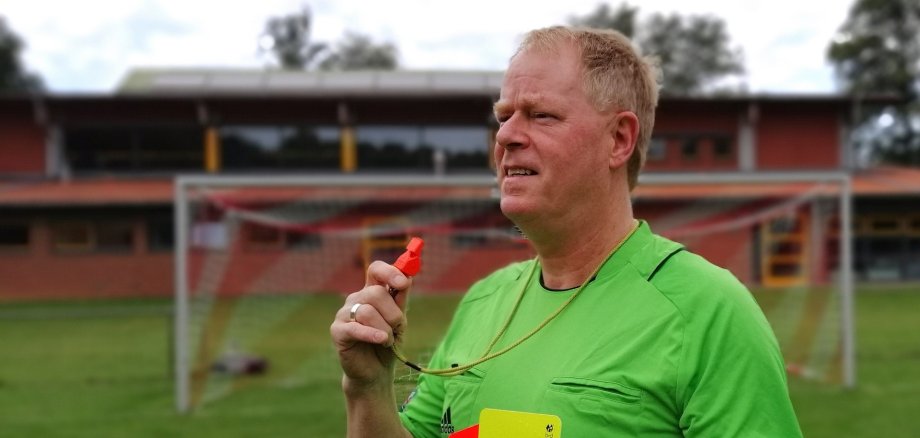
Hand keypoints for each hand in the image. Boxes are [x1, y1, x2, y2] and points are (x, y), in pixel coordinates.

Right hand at [331, 260, 411, 391]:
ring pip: (367, 312)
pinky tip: (381, 340)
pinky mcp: (338, 331)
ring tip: (386, 340)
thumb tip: (407, 277)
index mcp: (371, 292)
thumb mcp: (399, 321)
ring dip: (385, 329)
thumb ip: (400, 299)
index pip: (376, 270)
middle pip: (375, 293)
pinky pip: (356, 328)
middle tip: (397, 328)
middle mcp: (356, 299)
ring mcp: (344, 314)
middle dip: (393, 313)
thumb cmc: (387, 343)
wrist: (375, 372)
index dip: (389, 273)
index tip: (403, 283)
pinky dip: (372, 334)